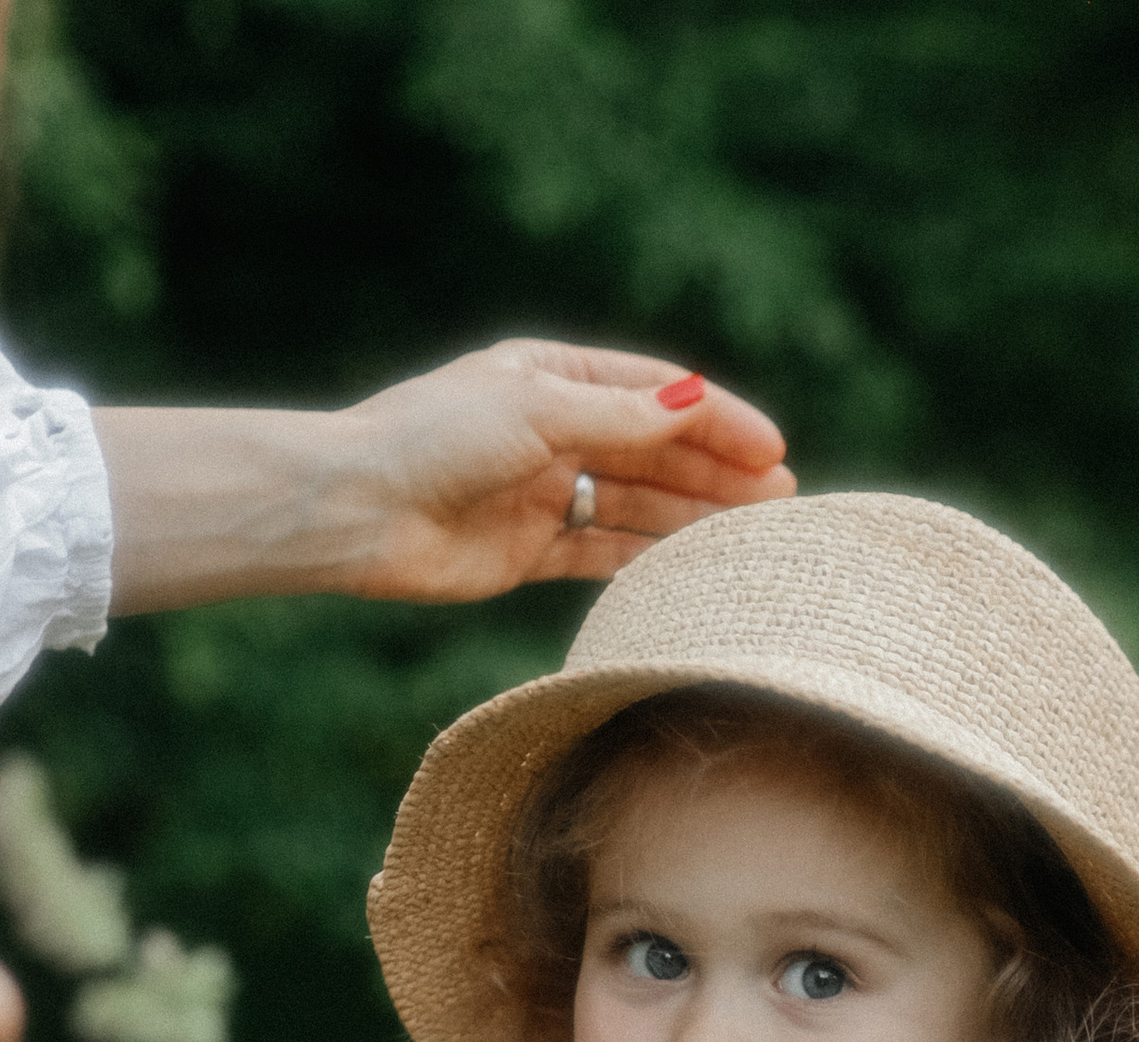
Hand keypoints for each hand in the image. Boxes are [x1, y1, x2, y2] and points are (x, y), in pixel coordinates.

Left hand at [95, 351, 791, 613]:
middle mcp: (553, 429)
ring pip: (636, 503)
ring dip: (692, 517)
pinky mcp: (526, 550)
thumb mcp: (536, 411)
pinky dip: (645, 558)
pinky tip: (691, 569)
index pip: (657, 393)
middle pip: (655, 450)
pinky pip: (601, 551)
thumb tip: (694, 403)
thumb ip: (619, 416)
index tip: (774, 450)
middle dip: (718, 472)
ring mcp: (542, 491)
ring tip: (752, 537)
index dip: (720, 419)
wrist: (357, 511)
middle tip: (781, 500)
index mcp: (553, 376)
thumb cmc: (435, 440)